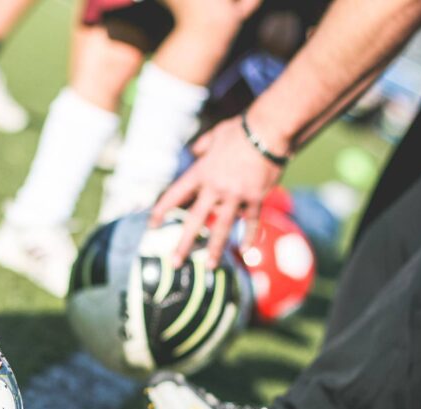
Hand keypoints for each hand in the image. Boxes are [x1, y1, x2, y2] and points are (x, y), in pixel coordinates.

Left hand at [149, 115, 284, 267]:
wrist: (268, 131)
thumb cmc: (240, 130)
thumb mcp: (215, 135)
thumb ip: (202, 146)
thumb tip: (195, 152)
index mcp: (201, 173)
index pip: (175, 195)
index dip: (162, 210)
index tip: (151, 225)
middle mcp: (215, 188)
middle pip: (195, 220)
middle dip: (184, 243)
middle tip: (174, 262)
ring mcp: (235, 195)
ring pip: (222, 227)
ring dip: (215, 249)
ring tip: (210, 266)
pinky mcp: (255, 198)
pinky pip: (250, 221)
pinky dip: (248, 236)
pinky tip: (244, 249)